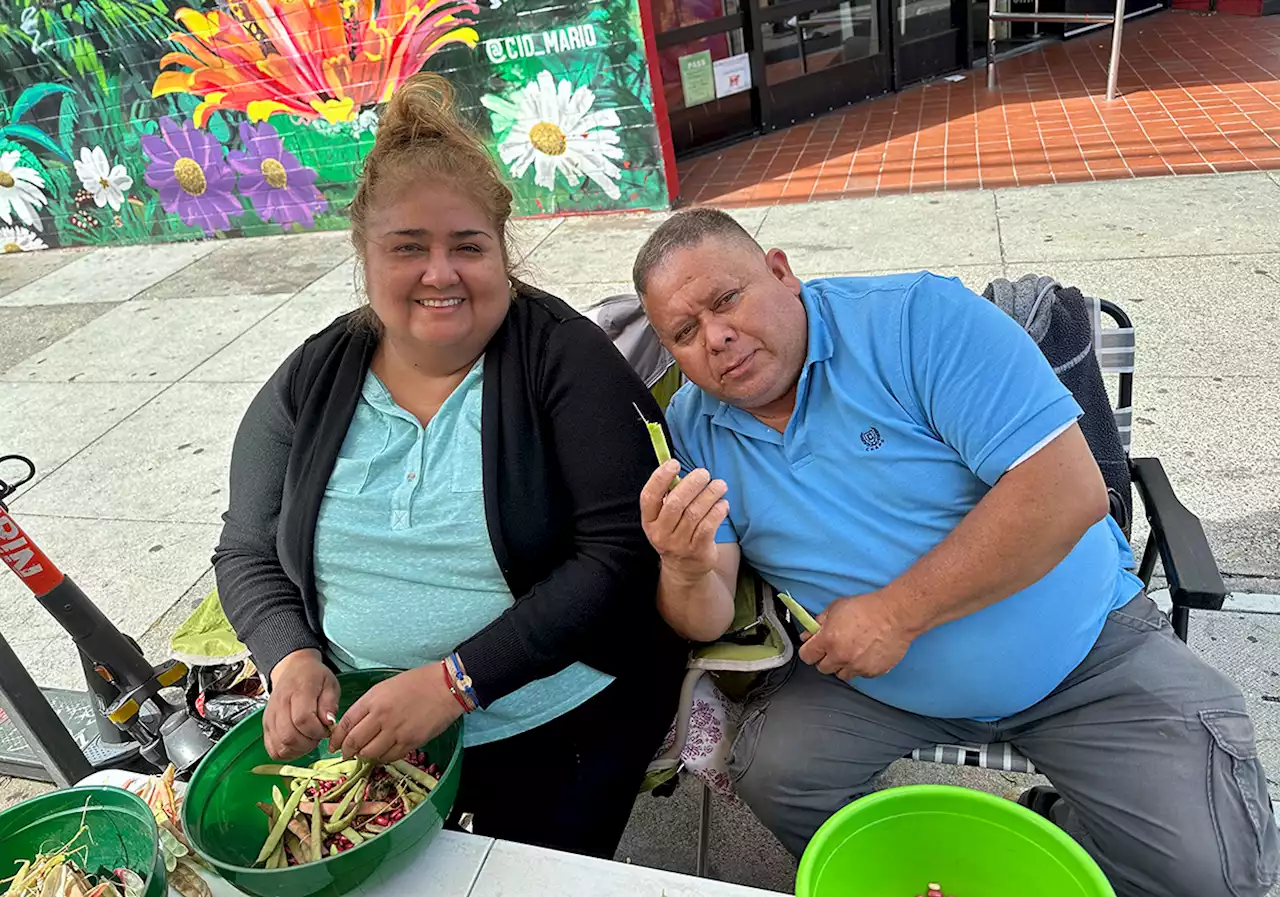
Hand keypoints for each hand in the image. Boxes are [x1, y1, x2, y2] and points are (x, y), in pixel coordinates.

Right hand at [265, 649, 339, 760]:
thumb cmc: (314, 678)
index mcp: (298, 691)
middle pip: (289, 736)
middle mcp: (279, 705)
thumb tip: (329, 723)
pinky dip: (287, 753)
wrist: (293, 669)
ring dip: (299, 749)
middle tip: (318, 735)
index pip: (302, 719)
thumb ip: (330, 704)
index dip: (317, 731)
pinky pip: (273, 750)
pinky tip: (298, 744)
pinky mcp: (266, 727)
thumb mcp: (330, 684)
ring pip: (280, 746)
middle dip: (309, 743)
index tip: (327, 728)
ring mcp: (270, 717)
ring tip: (309, 739)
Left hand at [328, 665, 462, 763]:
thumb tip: (355, 726)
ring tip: (366, 753)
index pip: (345, 724)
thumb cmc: (416, 683)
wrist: (445, 687)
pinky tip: (383, 753)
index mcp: (373, 700)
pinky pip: (389, 757)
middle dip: (347, 751)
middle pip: (354, 742)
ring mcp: (396, 731)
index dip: (336, 738)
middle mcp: (381, 717)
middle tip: (347, 753)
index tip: (334, 745)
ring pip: (370, 753)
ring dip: (364, 756)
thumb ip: (368, 706)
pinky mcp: (410, 742)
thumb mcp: (385, 687)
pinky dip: (382, 758)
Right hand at [639, 462, 728, 578]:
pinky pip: (708, 526)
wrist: (684, 568)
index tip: (674, 463)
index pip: (649, 496)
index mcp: (649, 520)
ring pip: (695, 513)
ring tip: (720, 485)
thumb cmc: (676, 532)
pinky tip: (723, 504)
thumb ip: (670, 495)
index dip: (660, 477)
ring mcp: (679, 544)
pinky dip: (717, 512)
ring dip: (709, 495)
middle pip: (675, 504)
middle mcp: (661, 533)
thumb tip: (679, 467)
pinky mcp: (697, 551)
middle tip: (704, 473)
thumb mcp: (664, 518)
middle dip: (692, 484)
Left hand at [797, 592, 916, 679]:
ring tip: (851, 652)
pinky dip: (859, 667)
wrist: (895, 615)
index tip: (813, 648)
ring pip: (841, 675)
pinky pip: (859, 675)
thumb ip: (819, 623)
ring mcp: (857, 667)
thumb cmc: (867, 607)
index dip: (809, 651)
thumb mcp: (836, 607)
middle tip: (834, 648)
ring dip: (842, 665)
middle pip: (822, 668)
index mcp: (828, 640)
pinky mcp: (872, 672)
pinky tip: (865, 654)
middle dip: (825, 659)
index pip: (806, 656)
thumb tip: (809, 635)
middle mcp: (840, 656)